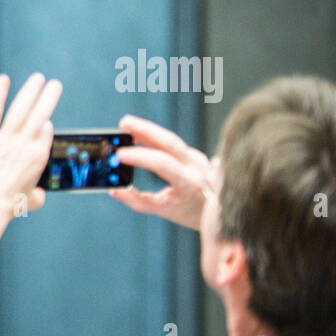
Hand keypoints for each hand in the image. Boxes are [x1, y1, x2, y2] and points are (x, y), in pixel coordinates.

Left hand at [0, 73, 60, 243]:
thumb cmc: (7, 207)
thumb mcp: (30, 201)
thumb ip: (38, 194)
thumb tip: (39, 195)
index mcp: (38, 157)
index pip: (46, 131)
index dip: (45, 124)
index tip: (44, 119)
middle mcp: (24, 145)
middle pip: (41, 115)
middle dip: (49, 97)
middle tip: (54, 84)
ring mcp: (4, 140)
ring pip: (20, 110)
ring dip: (30, 91)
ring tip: (38, 78)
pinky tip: (3, 80)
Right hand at [109, 114, 210, 230]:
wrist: (221, 211)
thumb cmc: (191, 213)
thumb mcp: (163, 211)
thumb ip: (138, 201)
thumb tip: (115, 190)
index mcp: (189, 183)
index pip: (162, 163)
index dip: (139, 157)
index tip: (120, 155)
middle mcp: (196, 166)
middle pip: (169, 141)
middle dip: (145, 129)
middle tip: (124, 123)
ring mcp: (198, 158)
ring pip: (170, 139)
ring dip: (148, 130)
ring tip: (127, 125)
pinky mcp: (194, 154)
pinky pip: (172, 143)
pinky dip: (155, 137)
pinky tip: (140, 134)